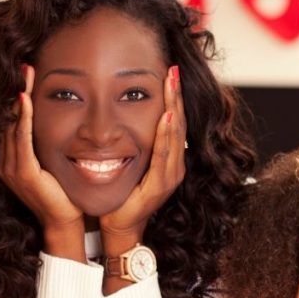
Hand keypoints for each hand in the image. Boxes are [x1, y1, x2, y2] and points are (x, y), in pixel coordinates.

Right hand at [0, 65, 84, 258]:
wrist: (66, 222)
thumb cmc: (68, 194)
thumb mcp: (60, 164)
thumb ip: (57, 146)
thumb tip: (73, 125)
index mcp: (17, 159)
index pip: (17, 121)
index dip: (23, 98)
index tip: (32, 74)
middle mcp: (8, 161)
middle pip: (11, 118)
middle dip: (19, 92)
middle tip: (27, 67)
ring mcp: (12, 167)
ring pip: (13, 124)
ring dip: (20, 99)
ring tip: (26, 76)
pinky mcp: (22, 172)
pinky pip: (20, 139)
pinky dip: (23, 119)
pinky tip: (26, 101)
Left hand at [99, 66, 185, 248]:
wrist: (119, 226)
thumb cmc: (122, 195)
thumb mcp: (132, 163)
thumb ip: (137, 144)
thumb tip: (131, 118)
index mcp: (170, 159)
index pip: (174, 121)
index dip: (174, 97)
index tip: (171, 73)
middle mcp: (175, 165)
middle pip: (179, 123)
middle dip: (176, 96)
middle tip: (174, 70)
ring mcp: (171, 175)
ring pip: (175, 135)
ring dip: (174, 108)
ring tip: (172, 85)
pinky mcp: (161, 185)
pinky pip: (165, 155)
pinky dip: (167, 135)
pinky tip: (167, 118)